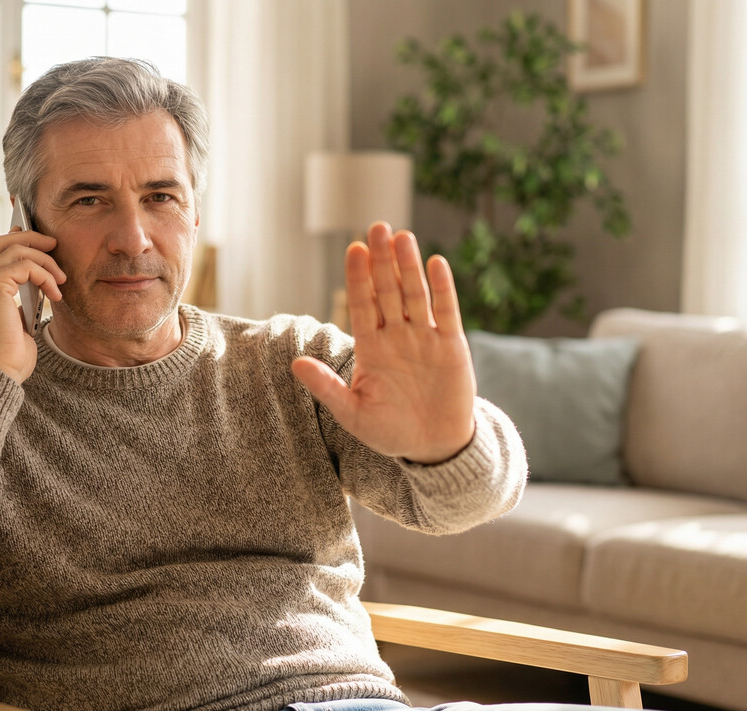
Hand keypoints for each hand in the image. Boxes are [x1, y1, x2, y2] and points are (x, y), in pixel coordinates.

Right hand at [0, 226, 65, 383]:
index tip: (39, 241)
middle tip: (54, 244)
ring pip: (15, 250)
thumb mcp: (16, 323)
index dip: (15, 240)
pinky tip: (55, 293)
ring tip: (61, 279)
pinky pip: (24, 265)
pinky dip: (45, 275)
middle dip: (30, 238)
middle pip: (0, 242)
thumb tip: (37, 287)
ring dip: (44, 261)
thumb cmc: (9, 358)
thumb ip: (20, 302)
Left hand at [292, 222, 476, 463]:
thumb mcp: (352, 413)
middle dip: (382, 260)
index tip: (353, 249)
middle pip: (387, 290)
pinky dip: (442, 288)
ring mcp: (424, 338)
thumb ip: (326, 387)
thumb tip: (294, 364)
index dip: (358, 277)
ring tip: (402, 236)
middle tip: (376, 227)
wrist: (432, 447)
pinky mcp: (451, 346)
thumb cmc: (389, 431)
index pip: (362, 304)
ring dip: (409, 266)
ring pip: (415, 294)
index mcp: (371, 347)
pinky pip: (446, 312)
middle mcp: (397, 336)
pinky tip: (435, 263)